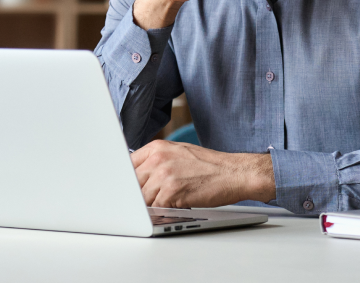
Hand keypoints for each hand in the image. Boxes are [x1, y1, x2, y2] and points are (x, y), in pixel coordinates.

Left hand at [130, 140, 275, 207]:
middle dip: (137, 195)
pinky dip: (161, 212)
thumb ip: (156, 161)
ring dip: (151, 205)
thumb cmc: (209, 166)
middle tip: (146, 201)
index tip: (125, 190)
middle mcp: (157, 158)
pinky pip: (155, 208)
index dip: (126, 181)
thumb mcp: (178, 153)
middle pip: (131, 183)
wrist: (234, 173)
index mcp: (156, 147)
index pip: (127, 165)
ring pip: (141, 198)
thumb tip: (137, 176)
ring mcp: (164, 174)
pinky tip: (173, 207)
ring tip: (167, 203)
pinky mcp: (172, 191)